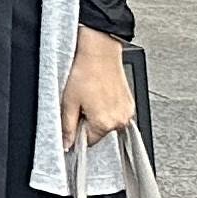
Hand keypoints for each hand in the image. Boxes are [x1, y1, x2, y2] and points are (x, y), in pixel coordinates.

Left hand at [59, 27, 136, 148]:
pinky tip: (99, 93)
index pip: (88, 141)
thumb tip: (66, 144)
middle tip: (80, 102)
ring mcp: (127, 112)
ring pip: (108, 122)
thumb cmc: (84, 72)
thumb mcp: (68, 101)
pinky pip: (116, 113)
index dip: (77, 130)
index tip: (73, 118)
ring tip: (90, 95)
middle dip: (88, 122)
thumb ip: (67, 126)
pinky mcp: (130, 103)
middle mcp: (120, 120)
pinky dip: (107, 107)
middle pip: (99, 132)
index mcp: (104, 123)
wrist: (99, 53)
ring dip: (98, 115)